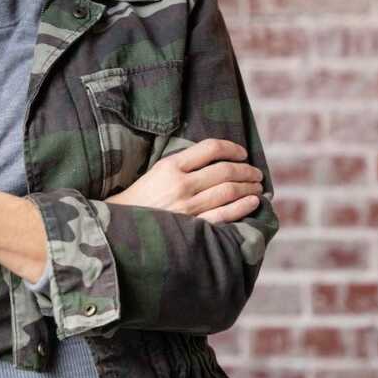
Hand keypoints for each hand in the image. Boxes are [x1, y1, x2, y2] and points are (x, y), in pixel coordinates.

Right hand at [106, 139, 263, 223]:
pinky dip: (243, 207)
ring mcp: (188, 207)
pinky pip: (225, 214)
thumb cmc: (140, 198)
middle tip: (256, 173)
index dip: (232, 148)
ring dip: (249, 187)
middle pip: (225, 171)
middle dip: (246, 170)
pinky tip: (253, 202)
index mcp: (170, 166)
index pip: (210, 148)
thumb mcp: (155, 172)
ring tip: (257, 187)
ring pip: (229, 191)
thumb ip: (182, 164)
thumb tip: (217, 161)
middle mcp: (180, 184)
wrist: (120, 228)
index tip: (242, 153)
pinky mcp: (193, 226)